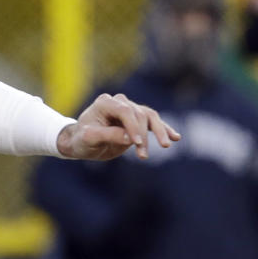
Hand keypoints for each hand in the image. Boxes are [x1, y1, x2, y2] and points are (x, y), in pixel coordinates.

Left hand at [56, 93, 180, 160]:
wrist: (82, 143)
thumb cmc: (82, 140)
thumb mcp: (89, 140)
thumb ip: (107, 136)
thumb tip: (129, 138)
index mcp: (104, 103)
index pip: (124, 111)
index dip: (132, 126)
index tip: (136, 143)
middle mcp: (118, 102)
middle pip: (139, 115)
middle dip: (143, 136)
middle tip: (143, 155)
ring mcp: (129, 109)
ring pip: (150, 116)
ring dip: (159, 132)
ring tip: (166, 145)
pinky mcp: (137, 119)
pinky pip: (153, 122)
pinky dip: (164, 129)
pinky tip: (176, 137)